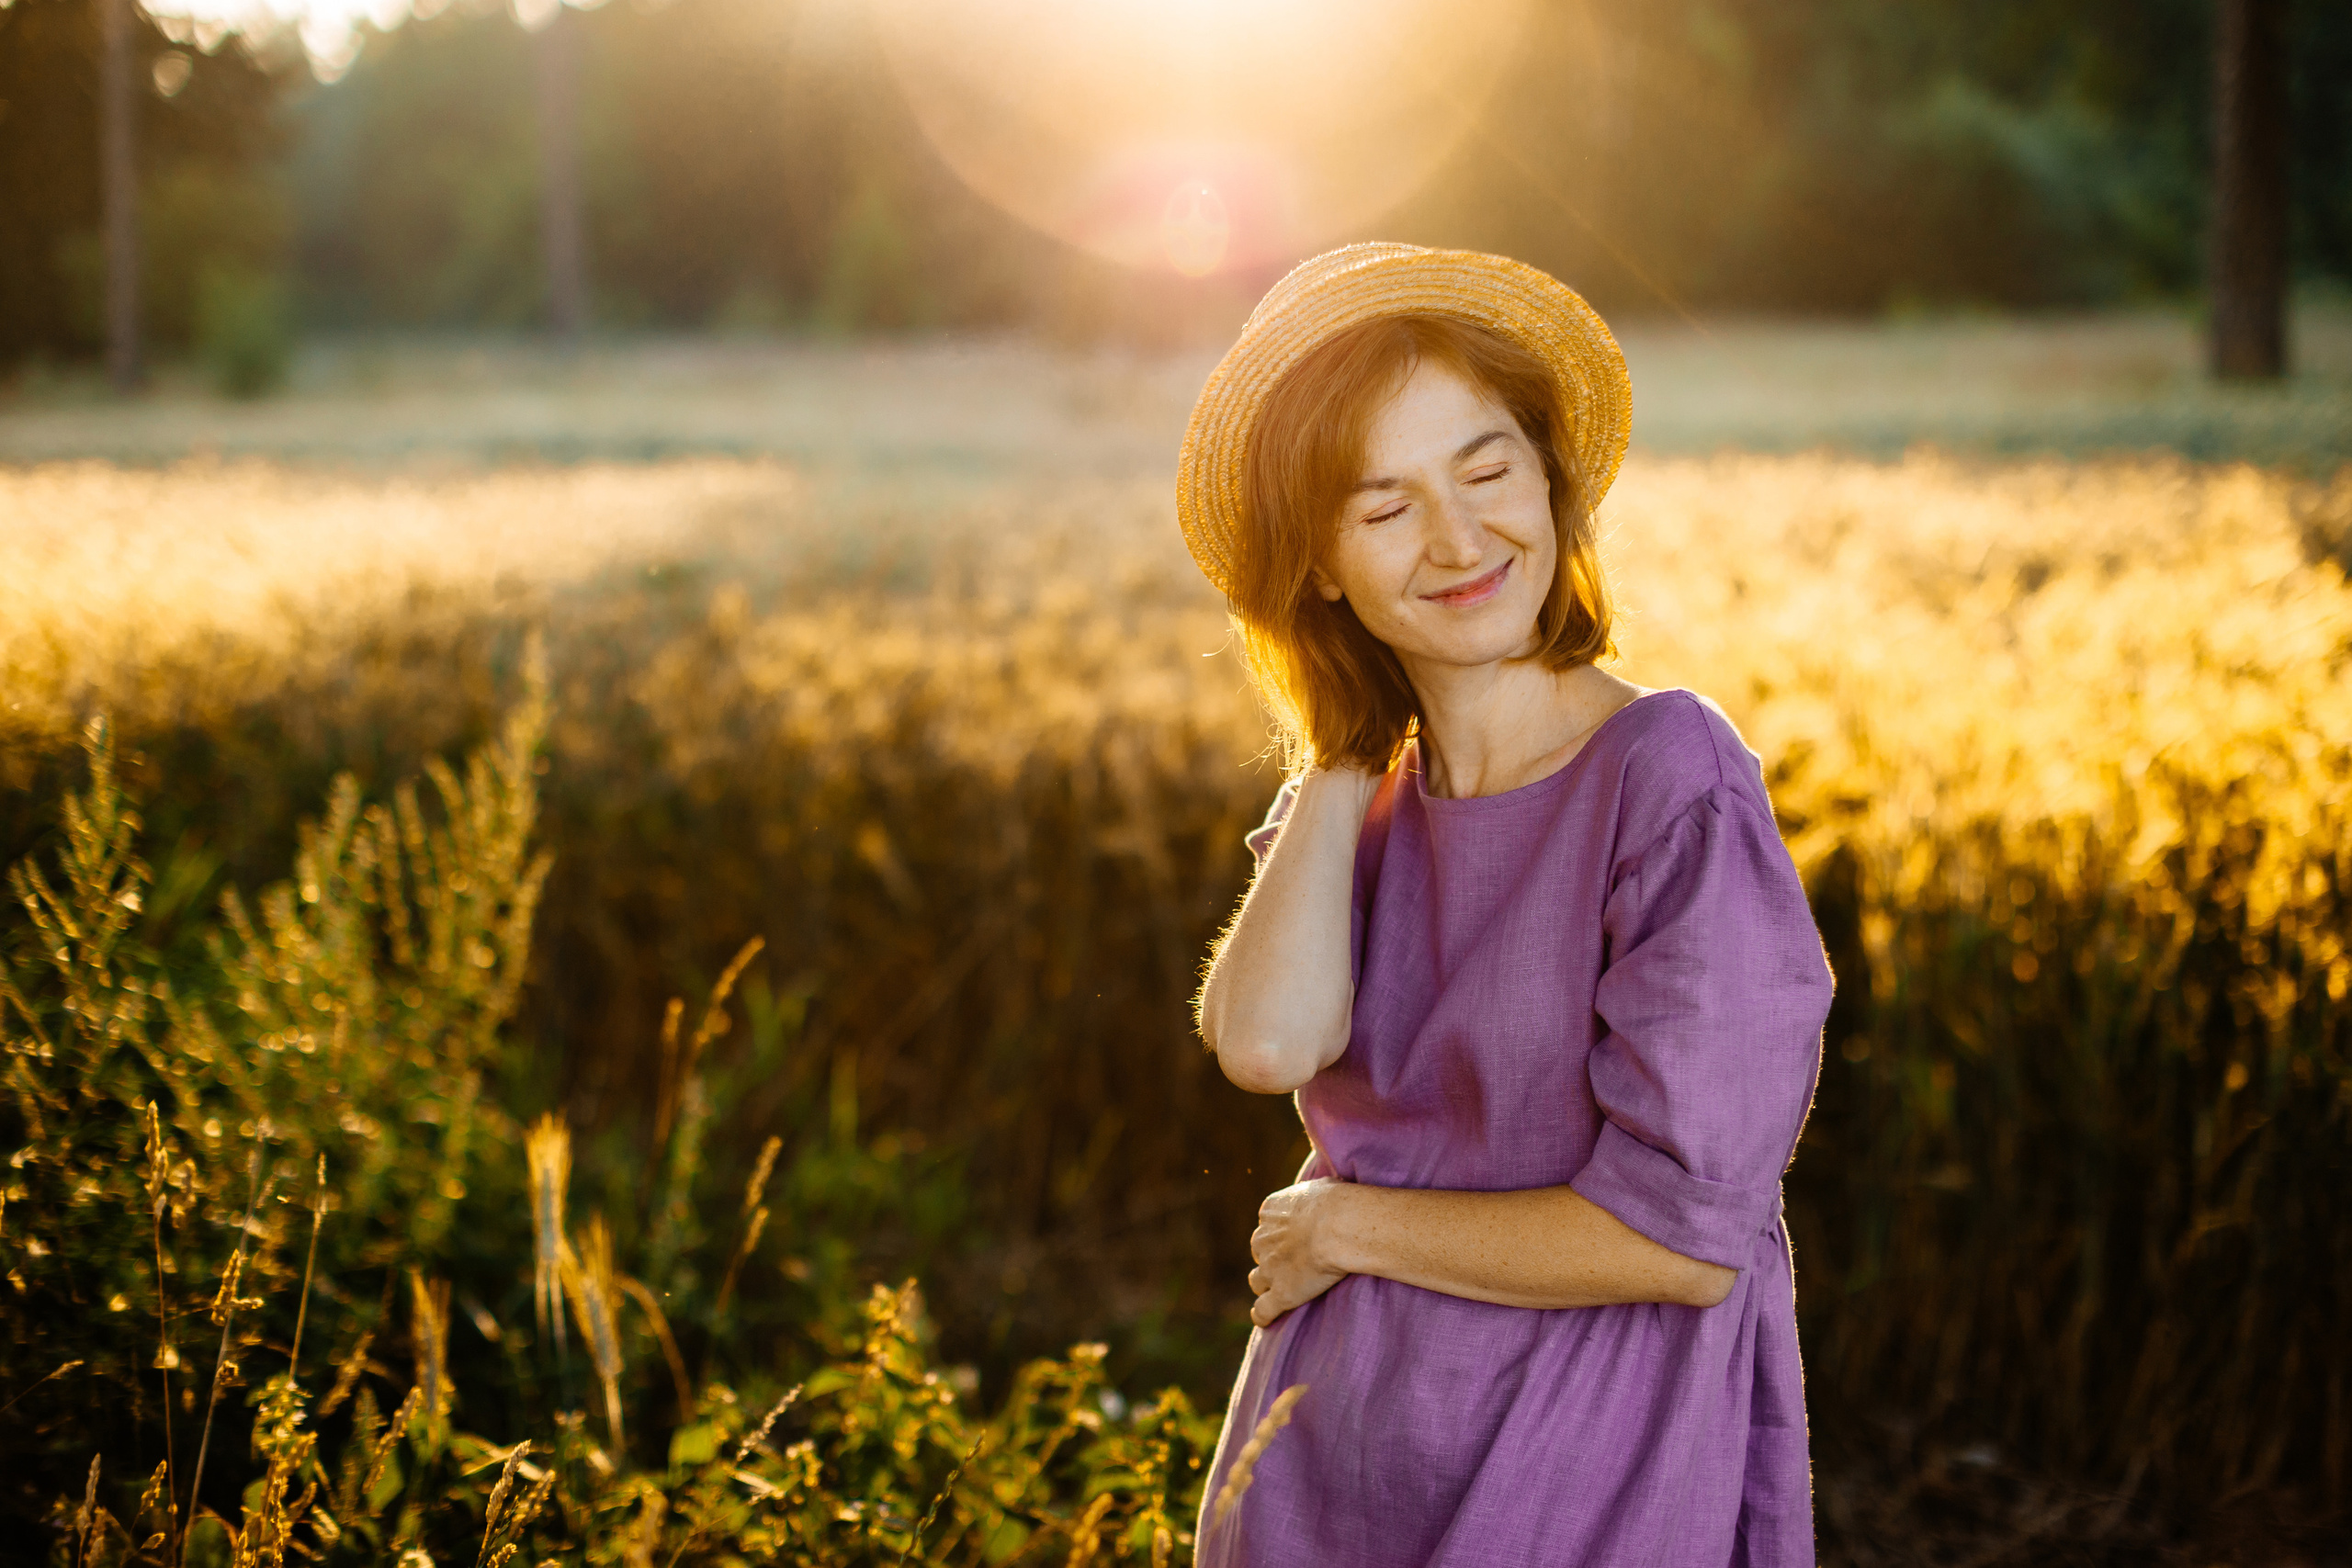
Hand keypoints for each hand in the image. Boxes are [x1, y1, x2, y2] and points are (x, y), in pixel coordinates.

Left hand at [1247, 1179, 1350, 1326]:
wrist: (1338, 1225)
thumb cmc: (1336, 1202)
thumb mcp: (1319, 1186)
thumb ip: (1310, 1194)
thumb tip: (1319, 1193)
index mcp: (1269, 1211)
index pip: (1267, 1227)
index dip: (1281, 1236)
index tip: (1298, 1240)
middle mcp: (1262, 1239)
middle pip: (1260, 1253)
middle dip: (1273, 1259)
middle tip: (1297, 1264)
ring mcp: (1269, 1268)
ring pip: (1257, 1281)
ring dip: (1266, 1285)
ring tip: (1283, 1290)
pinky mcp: (1281, 1294)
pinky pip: (1262, 1311)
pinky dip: (1263, 1315)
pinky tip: (1267, 1319)